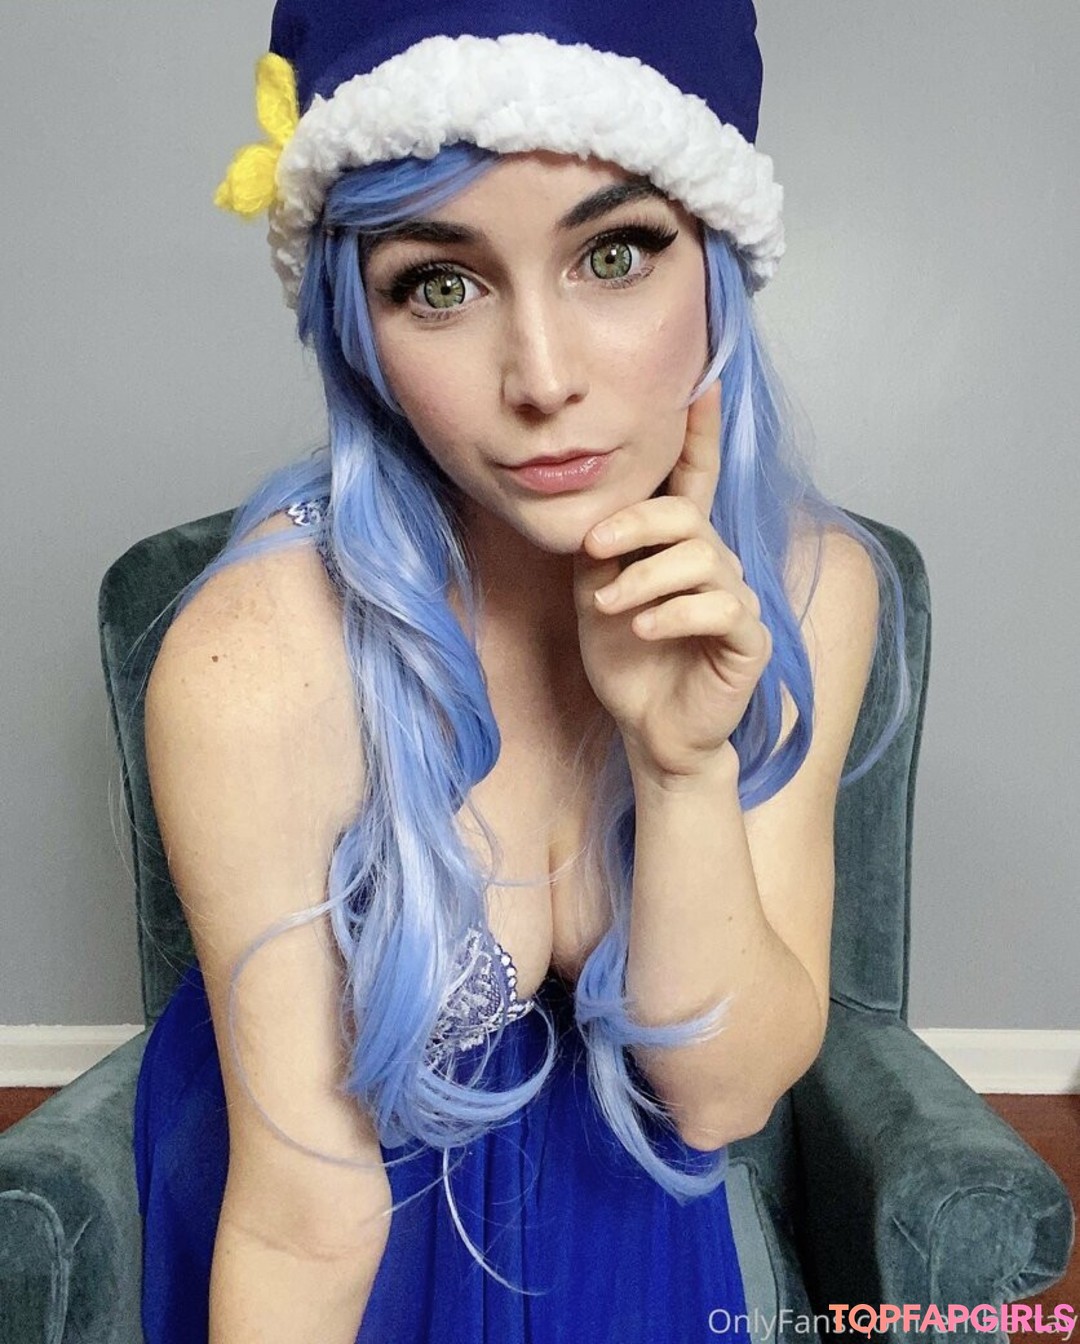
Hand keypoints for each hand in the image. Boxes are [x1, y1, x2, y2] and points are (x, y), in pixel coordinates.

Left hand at [572, 381, 772, 780]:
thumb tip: (595, 513)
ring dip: (644, 579)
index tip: (701, 385)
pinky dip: (674, 614)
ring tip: (611, 607)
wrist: (649, 730)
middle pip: (687, 515)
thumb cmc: (628, 663)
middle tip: (593, 550)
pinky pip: (720, 608)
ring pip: (701, 559)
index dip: (700, 435)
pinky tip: (645, 631)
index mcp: (680, 549)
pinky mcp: (748, 641)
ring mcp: (737, 602)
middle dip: (634, 524)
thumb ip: (605, 552)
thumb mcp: (598, 597)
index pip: (696, 481)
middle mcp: (716, 565)